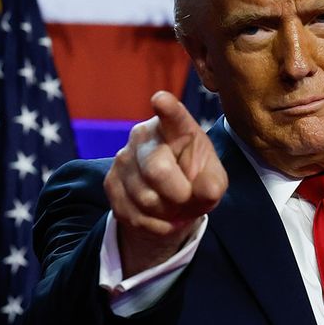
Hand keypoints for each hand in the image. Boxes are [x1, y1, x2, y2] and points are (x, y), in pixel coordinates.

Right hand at [104, 91, 228, 276]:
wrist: (169, 201)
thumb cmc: (195, 180)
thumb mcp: (212, 180)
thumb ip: (213, 184)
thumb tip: (206, 191)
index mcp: (175, 127)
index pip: (172, 116)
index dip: (167, 108)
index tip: (161, 100)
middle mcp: (144, 136)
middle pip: (157, 171)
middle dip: (178, 195)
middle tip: (186, 197)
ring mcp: (123, 158)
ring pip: (146, 199)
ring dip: (167, 212)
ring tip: (172, 204)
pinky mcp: (110, 183)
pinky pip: (135, 215)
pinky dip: (154, 224)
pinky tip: (159, 215)